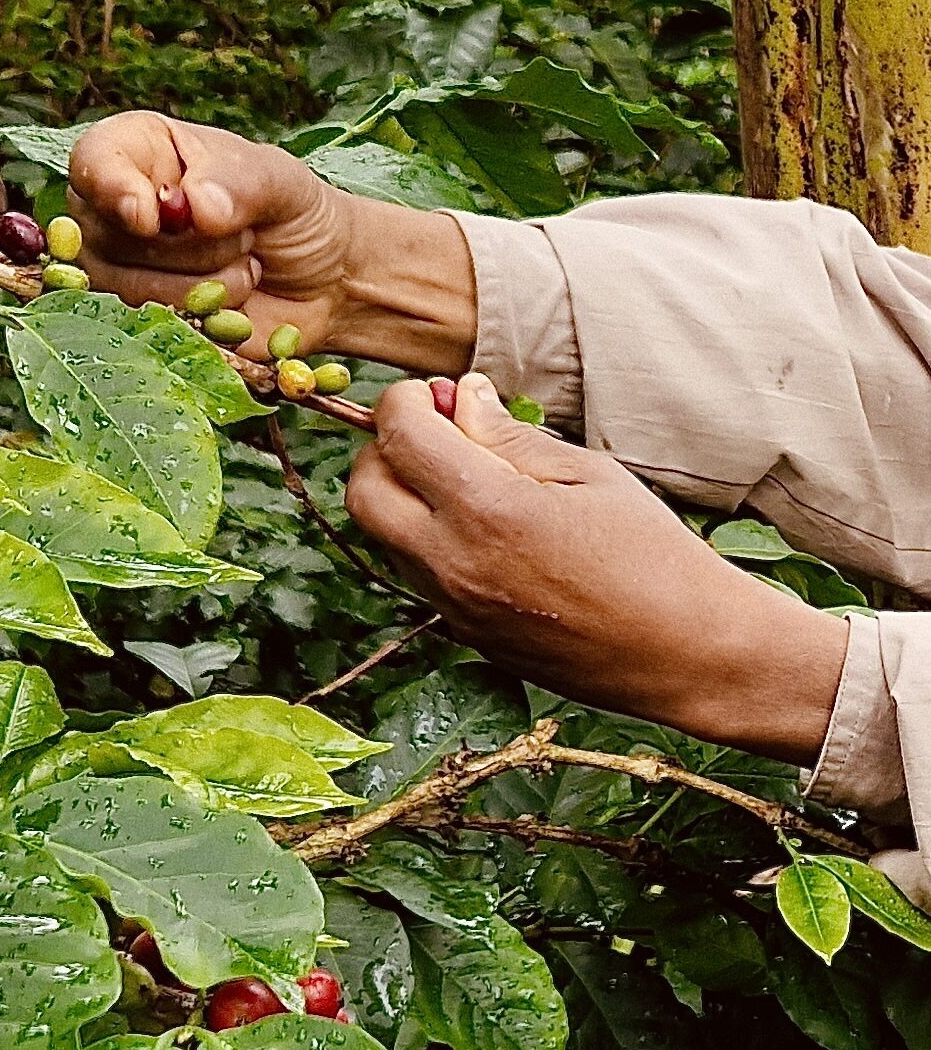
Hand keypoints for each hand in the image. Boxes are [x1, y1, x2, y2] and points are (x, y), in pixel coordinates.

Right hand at [67, 112, 475, 373]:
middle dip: (191, 246)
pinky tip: (235, 305)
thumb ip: (240, 185)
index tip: (149, 216)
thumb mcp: (280, 182)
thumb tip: (196, 206)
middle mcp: (117, 210)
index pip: (94, 162)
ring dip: (203, 286)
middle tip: (244, 235)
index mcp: (141, 152)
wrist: (323, 282)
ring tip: (244, 267)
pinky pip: (149, 328)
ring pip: (128, 288)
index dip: (113, 191)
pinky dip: (202, 320)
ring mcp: (122, 269)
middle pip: (112, 236)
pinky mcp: (142, 320)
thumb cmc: (294, 214)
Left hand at [345, 375, 848, 764]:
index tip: (434, 394)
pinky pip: (416, 574)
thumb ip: (510, 438)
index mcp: (487, 510)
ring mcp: (452, 606)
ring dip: (402, 497)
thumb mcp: (589, 475)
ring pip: (382, 537)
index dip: (404, 401)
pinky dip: (426, 538)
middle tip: (435, 434)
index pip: (399, 434)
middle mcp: (453, 562)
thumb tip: (462, 396)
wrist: (686, 656)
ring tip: (465, 480)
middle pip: (363, 491)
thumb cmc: (654, 557)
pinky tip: (483, 529)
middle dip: (383, 449)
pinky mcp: (463, 634)